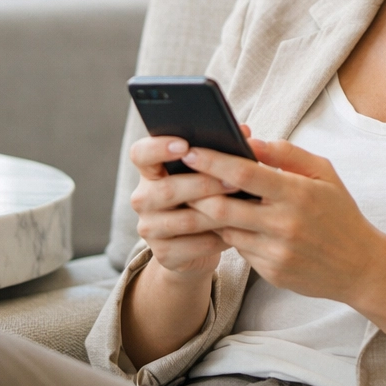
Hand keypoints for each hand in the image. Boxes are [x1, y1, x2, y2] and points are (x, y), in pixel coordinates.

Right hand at [129, 133, 239, 279]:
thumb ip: (220, 151)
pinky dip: (218, 238)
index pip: (141, 154)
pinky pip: (194, 245)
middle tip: (234, 181)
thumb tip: (244, 130)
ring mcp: (150, 228)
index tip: (185, 144)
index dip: (158, 148)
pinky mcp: (164, 255)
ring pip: (185, 219)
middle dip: (203, 184)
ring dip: (216, 212)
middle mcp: (143, 199)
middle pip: (166, 189)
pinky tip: (238, 231)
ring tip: (243, 206)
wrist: (195, 247)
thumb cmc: (204, 197)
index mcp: (150, 172)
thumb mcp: (207, 173)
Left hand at [183, 138, 385, 305]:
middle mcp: (284, 225)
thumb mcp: (323, 173)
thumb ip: (287, 154)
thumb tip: (250, 140)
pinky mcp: (271, 273)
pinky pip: (239, 249)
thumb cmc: (339, 212)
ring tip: (196, 197)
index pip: (244, 174)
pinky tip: (227, 223)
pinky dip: (230, 234)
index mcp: (297, 194)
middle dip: (196, 191)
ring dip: (209, 214)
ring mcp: (276, 252)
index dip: (213, 161)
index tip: (190, 150)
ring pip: (226, 230)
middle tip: (180, 177)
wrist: (360, 267)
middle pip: (223, 207)